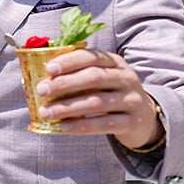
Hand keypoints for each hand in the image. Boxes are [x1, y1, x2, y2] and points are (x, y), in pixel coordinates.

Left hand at [34, 48, 163, 148]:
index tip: (49, 68)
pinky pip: (104, 124)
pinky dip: (81, 125)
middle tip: (41, 91)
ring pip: (97, 102)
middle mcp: (126, 78)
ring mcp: (132, 100)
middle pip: (94, 77)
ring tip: (46, 112)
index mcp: (115, 62)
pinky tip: (63, 127)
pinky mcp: (133, 122)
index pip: (92, 57)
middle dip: (64, 84)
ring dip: (67, 107)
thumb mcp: (100, 78)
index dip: (69, 61)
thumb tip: (39, 77)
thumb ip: (76, 74)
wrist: (144, 118)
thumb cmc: (110, 93)